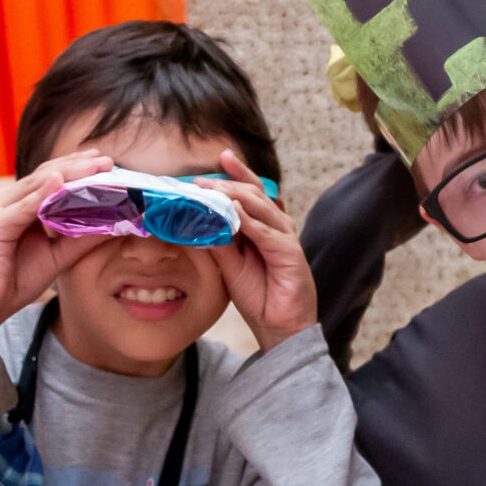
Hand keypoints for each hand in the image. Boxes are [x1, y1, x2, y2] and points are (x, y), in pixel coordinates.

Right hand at [0, 150, 115, 330]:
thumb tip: (115, 225)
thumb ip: (82, 238)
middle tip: (107, 160)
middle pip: (48, 175)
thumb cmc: (16, 279)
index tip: (106, 164)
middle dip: (78, 165)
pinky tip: (60, 182)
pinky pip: (24, 206)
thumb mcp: (58, 256)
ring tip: (93, 165)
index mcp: (22, 204)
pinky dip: (42, 194)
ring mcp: (0, 209)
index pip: (53, 178)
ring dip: (68, 172)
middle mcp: (9, 200)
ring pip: (38, 184)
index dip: (79, 168)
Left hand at [203, 149, 315, 348]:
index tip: (220, 157)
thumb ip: (217, 241)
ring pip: (261, 208)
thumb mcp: (230, 265)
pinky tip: (234, 212)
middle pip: (255, 194)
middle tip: (202, 179)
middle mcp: (277, 227)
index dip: (237, 174)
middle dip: (229, 182)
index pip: (250, 192)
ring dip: (236, 196)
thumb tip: (194, 221)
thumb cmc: (259, 296)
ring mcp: (285, 238)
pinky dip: (250, 221)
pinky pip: (268, 233)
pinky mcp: (291, 254)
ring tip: (212, 189)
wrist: (280, 327)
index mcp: (264, 226)